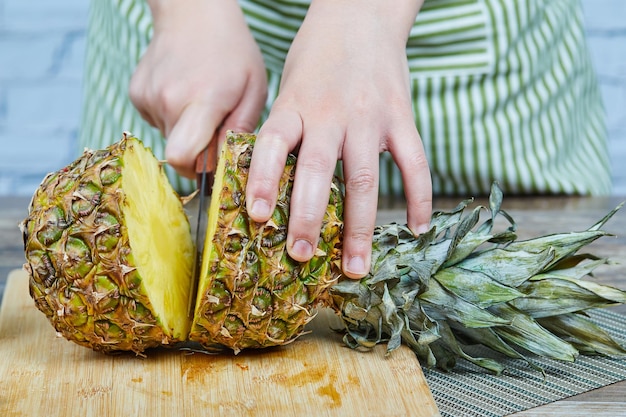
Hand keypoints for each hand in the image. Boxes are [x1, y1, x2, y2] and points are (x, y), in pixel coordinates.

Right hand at [129, 0, 266, 177]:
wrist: (193, 13)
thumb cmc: (232, 52)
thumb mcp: (253, 90)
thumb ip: (240, 130)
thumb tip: (224, 165)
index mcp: (202, 101)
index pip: (182, 157)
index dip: (196, 170)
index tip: (212, 163)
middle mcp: (168, 100)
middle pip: (176, 153)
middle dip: (197, 152)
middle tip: (214, 127)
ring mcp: (148, 97)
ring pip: (168, 137)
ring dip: (185, 131)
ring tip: (200, 101)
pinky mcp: (136, 94)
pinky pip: (157, 122)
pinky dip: (172, 116)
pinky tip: (184, 93)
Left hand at [245, 0, 431, 277]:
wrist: (361, 14)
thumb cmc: (317, 56)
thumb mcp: (289, 87)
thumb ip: (285, 131)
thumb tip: (269, 187)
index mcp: (294, 104)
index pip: (272, 144)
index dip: (261, 181)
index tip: (256, 218)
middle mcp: (330, 113)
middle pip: (317, 172)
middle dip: (307, 220)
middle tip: (301, 257)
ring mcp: (369, 117)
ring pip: (363, 179)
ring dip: (359, 228)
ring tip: (356, 267)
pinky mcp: (402, 117)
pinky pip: (414, 163)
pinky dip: (418, 198)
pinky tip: (417, 229)